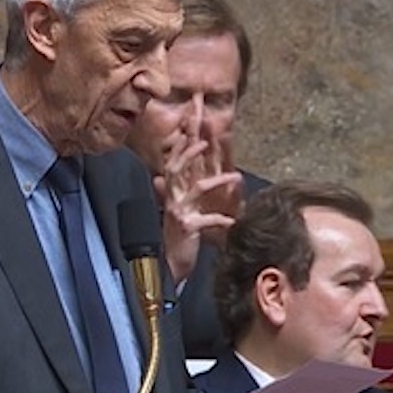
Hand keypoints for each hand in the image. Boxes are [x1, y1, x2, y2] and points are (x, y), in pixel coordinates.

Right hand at [155, 125, 240, 283]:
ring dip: (216, 181)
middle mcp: (173, 200)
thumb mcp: (172, 213)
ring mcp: (179, 213)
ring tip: (235, 176)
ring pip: (196, 189)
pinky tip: (234, 221)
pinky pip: (207, 220)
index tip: (187, 126)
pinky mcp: (188, 228)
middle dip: (189, 152)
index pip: (172, 163)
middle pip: (176, 169)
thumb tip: (157, 178)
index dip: (178, 145)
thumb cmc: (175, 239)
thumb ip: (167, 194)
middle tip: (203, 140)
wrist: (169, 266)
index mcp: (171, 194)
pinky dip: (222, 220)